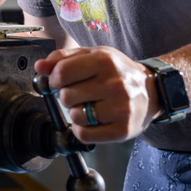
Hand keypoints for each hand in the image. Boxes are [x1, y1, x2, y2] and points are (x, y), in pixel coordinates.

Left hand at [34, 46, 160, 142]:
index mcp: (104, 61)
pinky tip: (91, 120)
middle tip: (80, 94)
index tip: (58, 82)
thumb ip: (63, 58)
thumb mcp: (92, 55)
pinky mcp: (123, 130)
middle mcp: (115, 84)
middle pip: (67, 96)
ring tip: (89, 106)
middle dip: (67, 96)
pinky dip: (82, 130)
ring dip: (76, 113)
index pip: (62, 73)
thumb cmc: (117, 71)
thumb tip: (39, 66)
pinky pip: (85, 135)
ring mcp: (121, 108)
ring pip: (76, 116)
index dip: (54, 79)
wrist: (152, 91)